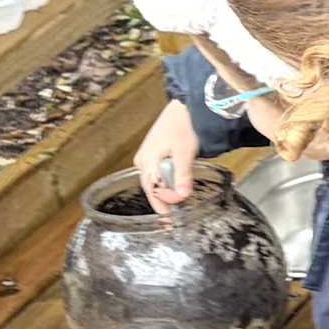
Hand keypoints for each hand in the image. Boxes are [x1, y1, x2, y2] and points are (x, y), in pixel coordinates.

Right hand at [136, 97, 199, 211]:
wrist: (183, 107)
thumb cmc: (183, 127)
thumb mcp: (185, 152)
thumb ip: (183, 175)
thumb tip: (182, 196)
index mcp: (148, 161)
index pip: (153, 191)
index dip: (162, 206)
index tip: (170, 220)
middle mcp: (143, 161)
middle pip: (152, 188)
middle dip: (162, 203)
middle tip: (172, 220)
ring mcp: (146, 157)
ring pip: (154, 182)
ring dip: (164, 194)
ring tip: (174, 208)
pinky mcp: (152, 154)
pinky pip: (156, 174)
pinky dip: (165, 183)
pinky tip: (174, 189)